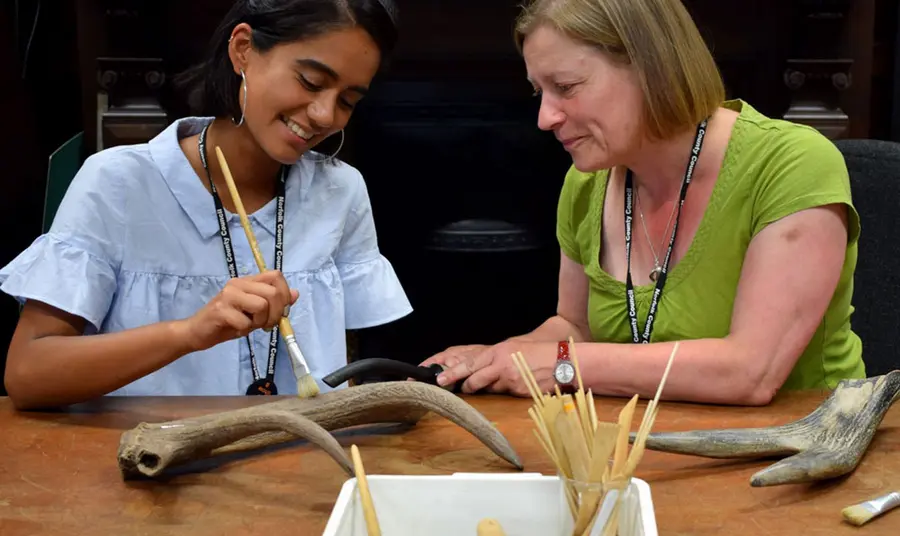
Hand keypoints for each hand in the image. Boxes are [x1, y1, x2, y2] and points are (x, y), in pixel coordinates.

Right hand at [181, 270, 298, 351]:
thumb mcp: (255, 313)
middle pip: (273, 292)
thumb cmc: (227, 323)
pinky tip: (237, 330)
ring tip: (250, 326)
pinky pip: (245, 322)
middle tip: (266, 325)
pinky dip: (245, 331)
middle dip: (276, 313)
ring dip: (260, 322)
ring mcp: (228, 295)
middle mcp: (238, 283)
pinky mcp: (220, 310)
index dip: (285, 294)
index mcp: (247, 281)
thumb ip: (274, 303)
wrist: (197, 333)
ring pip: (261, 305)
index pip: (276, 275)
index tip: (281, 312)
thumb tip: (296, 294)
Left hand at [431, 340, 558, 396]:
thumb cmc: (541, 353)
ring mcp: (509, 380)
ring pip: (489, 388)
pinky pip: (505, 394)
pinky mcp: (518, 392)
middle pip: (474, 378)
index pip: (470, 363)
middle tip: (451, 387)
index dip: (453, 372)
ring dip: (488, 388)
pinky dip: (507, 391)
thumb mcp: (515, 348)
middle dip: (462, 384)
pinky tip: (518, 384)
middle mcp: (501, 365)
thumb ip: (497, 358)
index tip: (438, 379)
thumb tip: (480, 369)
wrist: (564, 362)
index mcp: (499, 351)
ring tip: (502, 380)